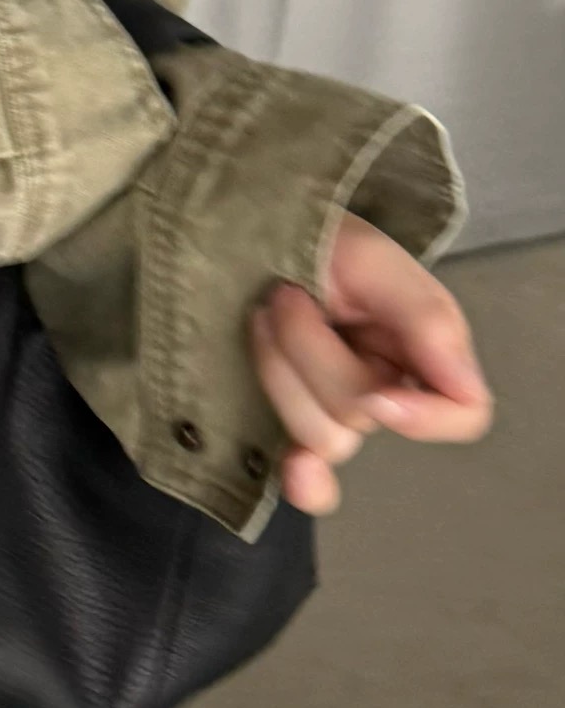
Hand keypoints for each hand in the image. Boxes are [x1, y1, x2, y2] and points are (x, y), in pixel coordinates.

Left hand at [248, 212, 493, 515]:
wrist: (240, 228)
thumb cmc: (316, 236)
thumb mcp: (373, 259)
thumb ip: (425, 319)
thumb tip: (466, 391)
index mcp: (423, 349)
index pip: (461, 414)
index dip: (426, 418)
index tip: (379, 398)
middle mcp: (384, 386)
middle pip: (362, 417)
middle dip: (311, 352)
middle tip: (284, 295)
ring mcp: (332, 409)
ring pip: (320, 434)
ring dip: (279, 369)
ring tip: (261, 313)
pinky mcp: (288, 423)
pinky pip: (309, 478)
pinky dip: (304, 479)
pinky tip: (293, 471)